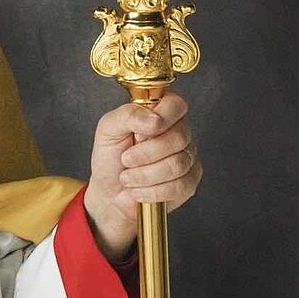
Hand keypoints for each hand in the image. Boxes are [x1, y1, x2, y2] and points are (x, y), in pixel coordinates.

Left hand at [83, 92, 201, 262]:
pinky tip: (139, 190)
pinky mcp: (189, 182)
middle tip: (125, 160)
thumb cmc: (110, 157)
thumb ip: (128, 115)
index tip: (141, 133)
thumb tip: (154, 119)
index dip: (163, 118)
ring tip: (128, 177)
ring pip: (178, 164)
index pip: (176, 105)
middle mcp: (179, 131)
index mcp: (160, 111)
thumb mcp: (108, 129)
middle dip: (145, 154)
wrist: (109, 192)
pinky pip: (180, 186)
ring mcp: (187, 156)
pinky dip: (152, 191)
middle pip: (179, 138)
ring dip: (145, 175)